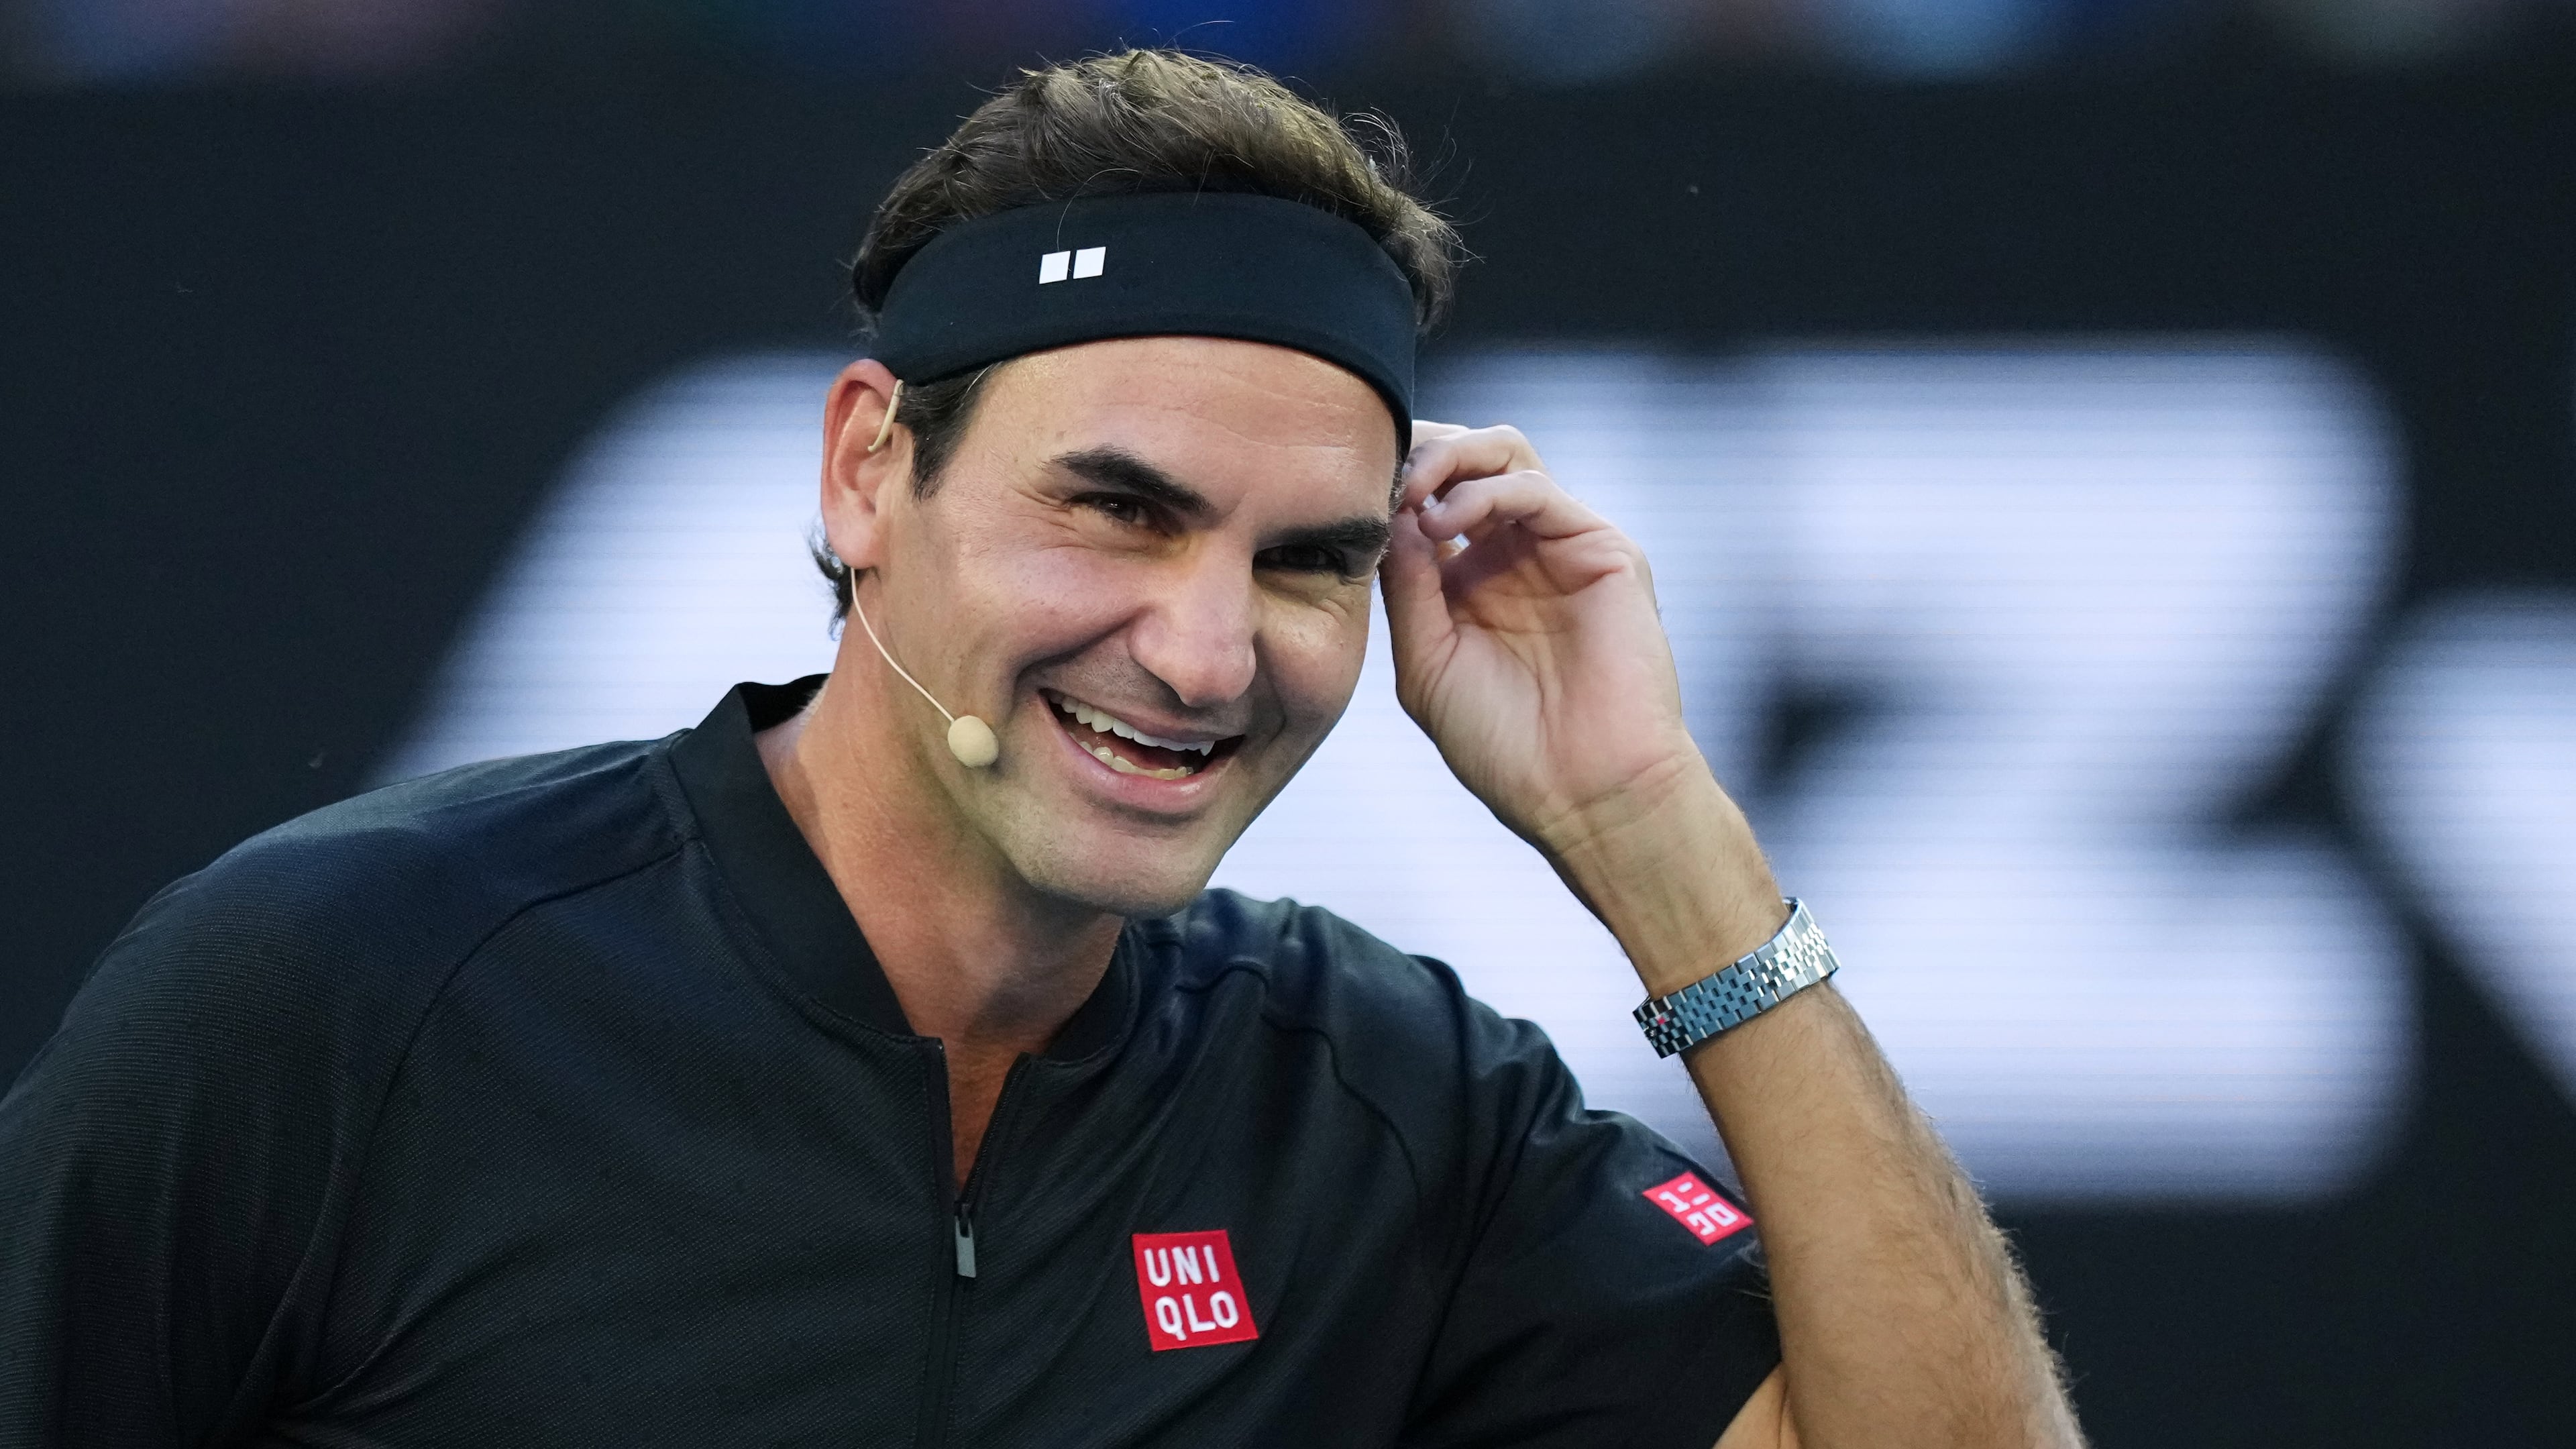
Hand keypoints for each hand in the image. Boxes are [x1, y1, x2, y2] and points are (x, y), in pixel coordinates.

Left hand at [1381, 421, 1705, 861]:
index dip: (1389, 483)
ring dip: (1450, 457)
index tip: (1347, 495)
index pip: (1427, 499)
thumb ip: (1407, 587)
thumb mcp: (1427, 663)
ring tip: (1411, 491)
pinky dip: (1486, 492)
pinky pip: (1540, 490)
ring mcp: (1561, 548)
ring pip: (1507, 454)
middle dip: (1418, 452)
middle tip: (1378, 476)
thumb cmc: (1506, 748)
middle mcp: (1516, 554)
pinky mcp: (1604, 551)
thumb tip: (1386, 513)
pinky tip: (1444, 523)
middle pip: (1467, 460)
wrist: (1585, 796)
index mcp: (1471, 581)